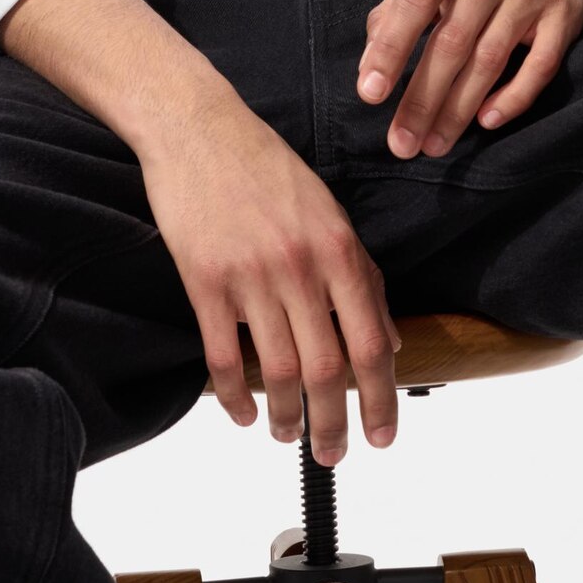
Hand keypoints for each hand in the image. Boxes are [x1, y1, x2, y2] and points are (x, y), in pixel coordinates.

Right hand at [138, 91, 402, 465]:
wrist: (197, 128)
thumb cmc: (265, 166)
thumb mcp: (328, 212)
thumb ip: (361, 274)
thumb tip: (385, 339)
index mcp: (337, 247)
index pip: (370, 343)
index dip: (380, 399)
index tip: (382, 435)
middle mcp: (299, 265)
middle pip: (326, 370)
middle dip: (333, 425)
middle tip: (333, 454)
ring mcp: (250, 275)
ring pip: (276, 371)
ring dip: (285, 417)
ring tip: (287, 435)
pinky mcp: (204, 281)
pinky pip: (223, 356)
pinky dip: (234, 396)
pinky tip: (242, 413)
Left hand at [357, 0, 582, 158]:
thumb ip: (402, 5)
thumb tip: (369, 64)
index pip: (415, 0)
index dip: (390, 48)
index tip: (371, 94)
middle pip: (452, 40)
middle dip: (422, 98)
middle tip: (401, 143)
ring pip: (490, 59)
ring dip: (458, 109)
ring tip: (433, 144)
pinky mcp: (567, 14)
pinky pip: (539, 66)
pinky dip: (512, 97)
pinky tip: (486, 122)